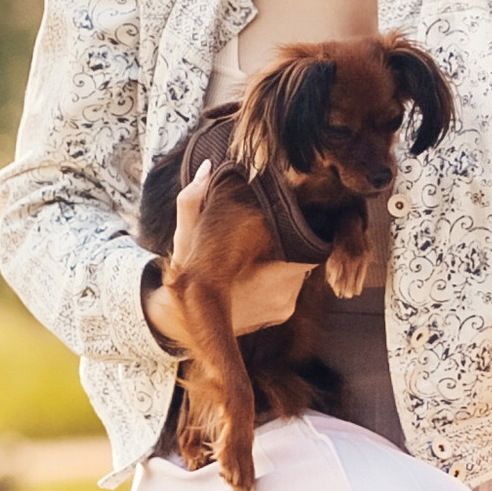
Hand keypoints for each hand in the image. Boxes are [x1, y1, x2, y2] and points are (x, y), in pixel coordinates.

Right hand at [152, 161, 312, 342]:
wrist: (184, 323)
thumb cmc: (187, 275)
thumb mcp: (185, 236)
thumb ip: (193, 201)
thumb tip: (207, 167)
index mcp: (267, 274)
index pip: (308, 244)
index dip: (302, 227)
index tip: (289, 215)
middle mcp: (282, 294)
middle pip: (305, 255)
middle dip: (292, 241)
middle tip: (274, 228)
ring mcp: (284, 306)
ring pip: (301, 271)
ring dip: (288, 258)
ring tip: (266, 247)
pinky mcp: (283, 314)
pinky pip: (293, 287)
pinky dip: (283, 276)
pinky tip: (262, 268)